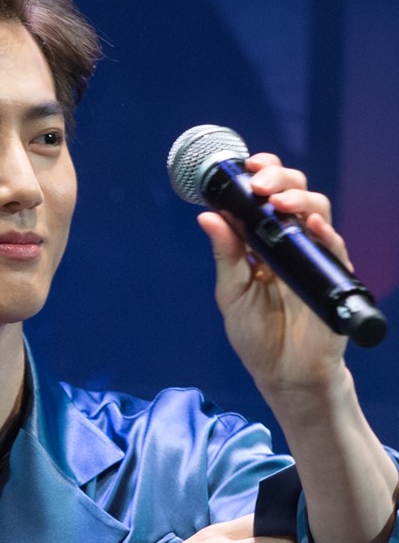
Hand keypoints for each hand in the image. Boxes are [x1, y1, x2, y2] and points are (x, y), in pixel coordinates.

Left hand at [197, 154, 351, 390]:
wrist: (285, 376)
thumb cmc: (258, 336)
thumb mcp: (232, 293)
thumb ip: (225, 255)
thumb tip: (207, 215)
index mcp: (264, 242)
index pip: (266, 196)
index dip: (260, 175)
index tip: (244, 166)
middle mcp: (292, 243)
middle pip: (294, 194)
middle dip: (278, 178)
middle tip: (258, 181)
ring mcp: (314, 258)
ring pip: (318, 211)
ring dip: (299, 198)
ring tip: (278, 201)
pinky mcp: (333, 278)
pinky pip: (335, 248)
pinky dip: (325, 233)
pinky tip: (311, 226)